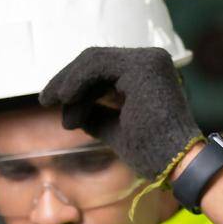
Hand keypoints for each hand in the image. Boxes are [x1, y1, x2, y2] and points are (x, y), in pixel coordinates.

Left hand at [38, 46, 202, 181]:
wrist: (176, 163)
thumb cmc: (151, 151)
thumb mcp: (114, 128)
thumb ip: (95, 113)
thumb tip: (69, 110)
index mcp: (147, 72)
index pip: (102, 67)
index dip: (75, 82)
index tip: (54, 102)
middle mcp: (151, 60)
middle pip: (95, 60)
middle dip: (67, 80)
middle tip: (46, 100)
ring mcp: (148, 60)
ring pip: (94, 60)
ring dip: (69, 82)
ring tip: (52, 102)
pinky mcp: (143, 67)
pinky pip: (98, 65)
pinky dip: (77, 79)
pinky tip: (65, 97)